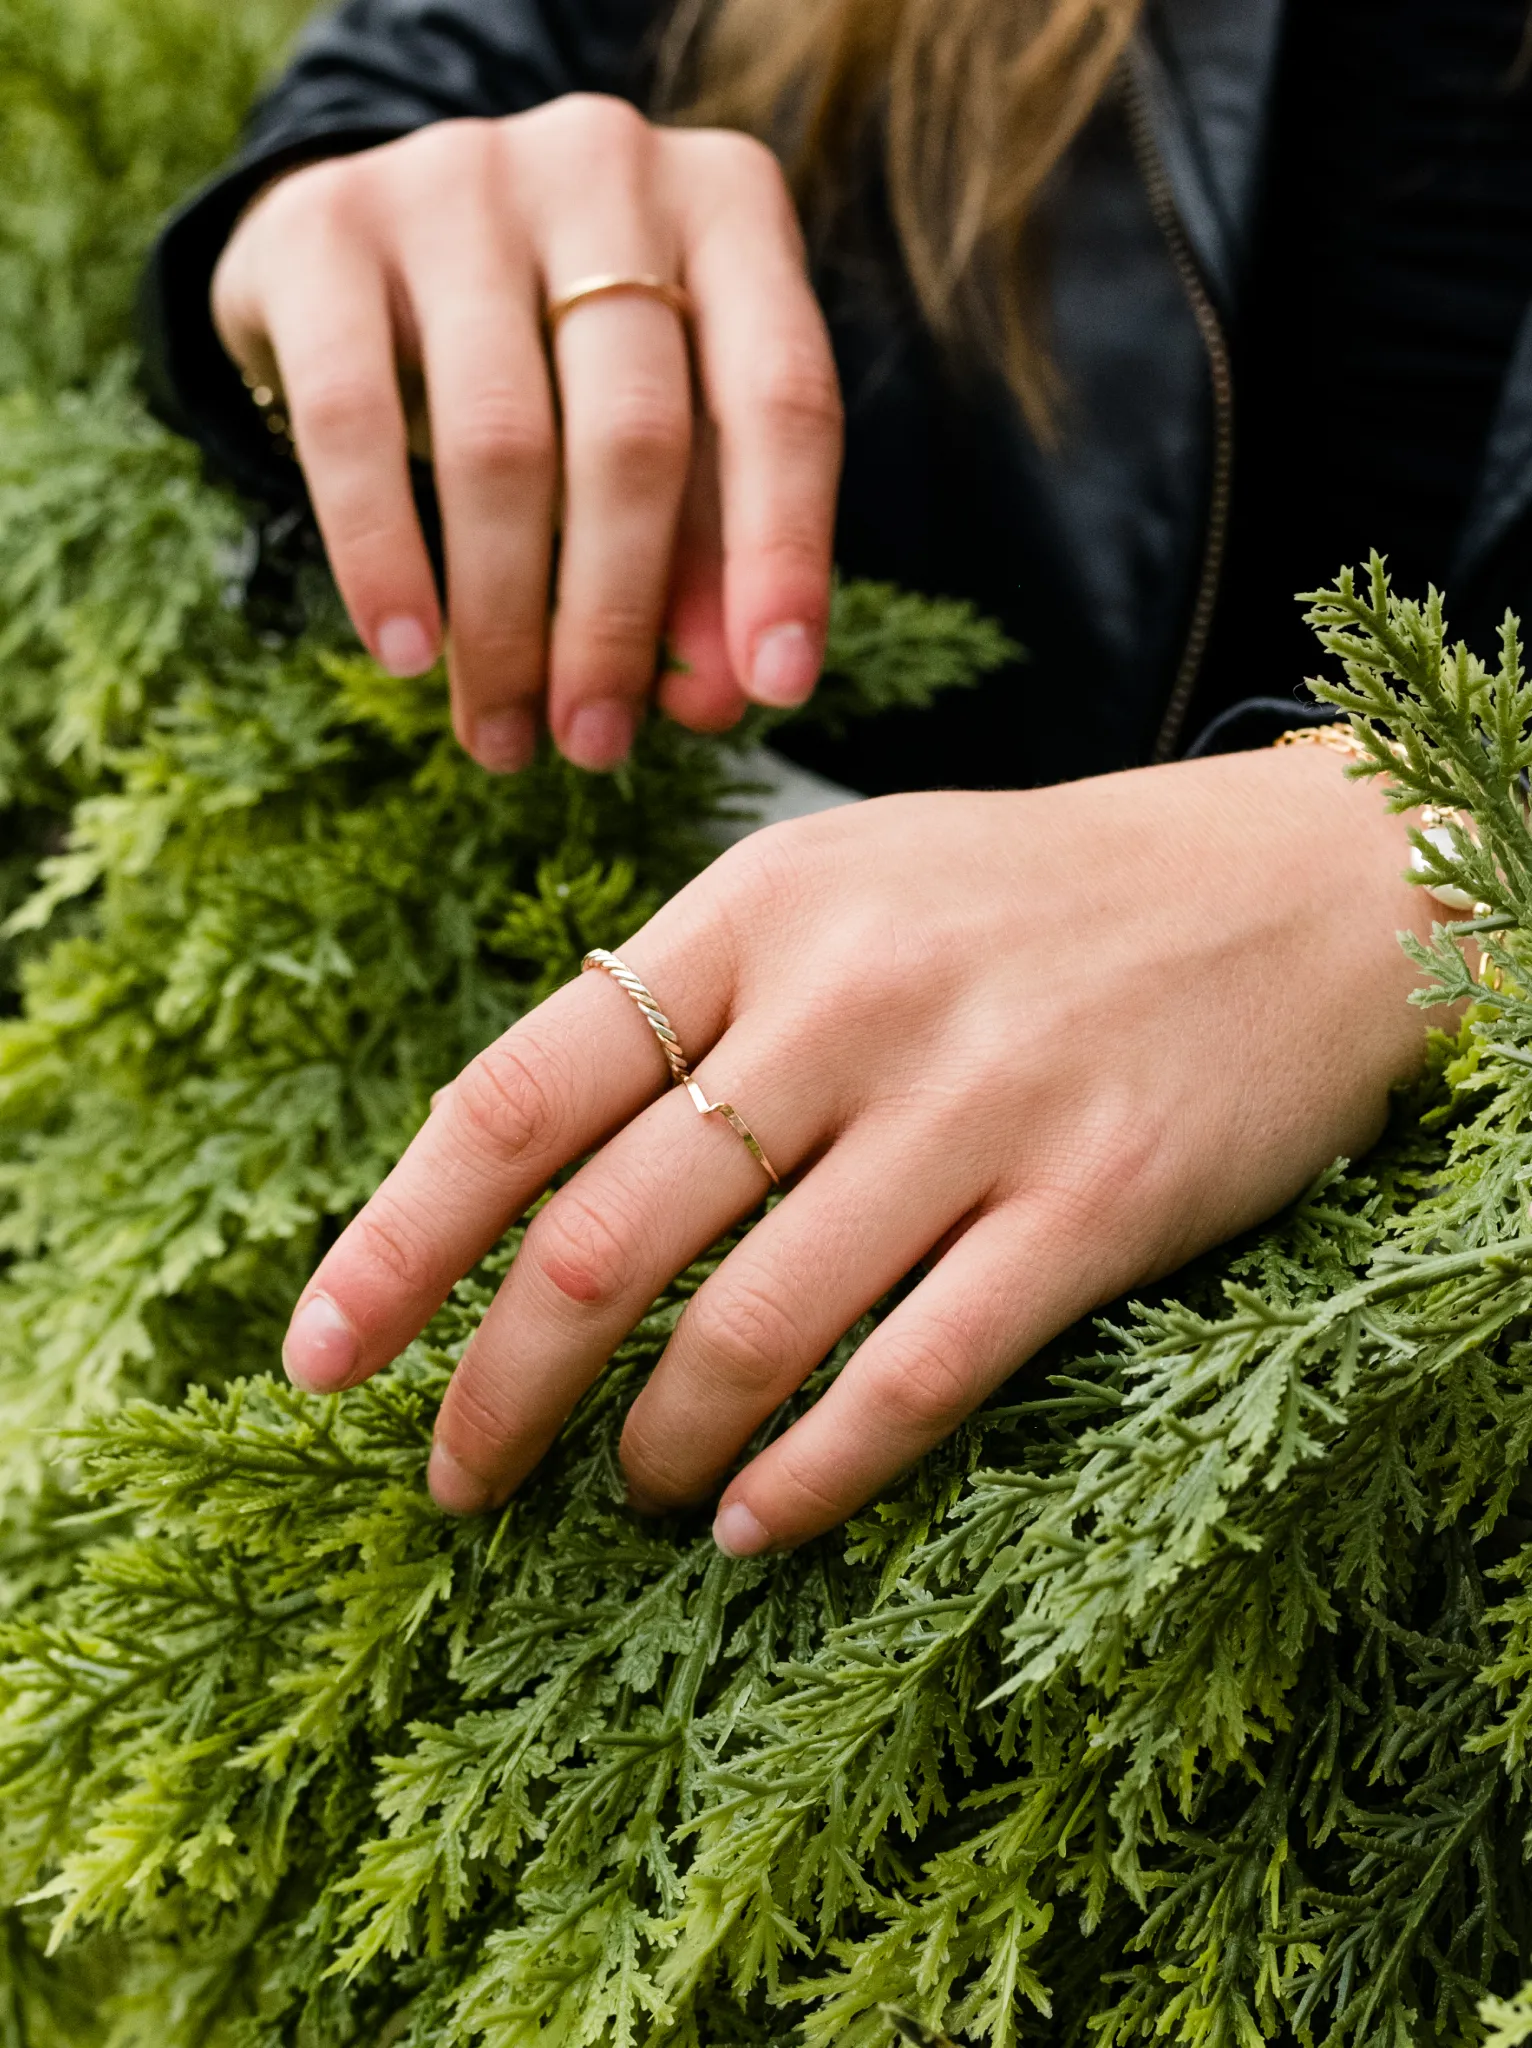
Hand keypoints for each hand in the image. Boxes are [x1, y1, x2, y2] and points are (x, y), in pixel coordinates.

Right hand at [211, 97, 842, 772]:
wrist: (370, 234)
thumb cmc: (557, 354)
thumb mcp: (660, 426)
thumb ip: (703, 542)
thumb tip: (721, 692)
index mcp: (728, 209)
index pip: (782, 397)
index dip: (782, 554)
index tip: (770, 690)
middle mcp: (603, 168)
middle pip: (635, 435)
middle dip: (617, 620)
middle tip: (596, 745)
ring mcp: (457, 180)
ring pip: (500, 444)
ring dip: (504, 621)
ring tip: (503, 734)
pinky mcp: (322, 226)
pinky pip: (353, 423)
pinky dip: (384, 558)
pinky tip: (409, 655)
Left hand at [280, 746, 1441, 1552]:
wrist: (1292, 887)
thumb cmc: (1036, 898)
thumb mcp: (845, 883)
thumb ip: (695, 995)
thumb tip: (532, 1154)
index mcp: (760, 911)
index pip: (518, 1094)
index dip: (395, 1243)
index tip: (317, 1362)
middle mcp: (851, 1002)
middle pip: (606, 1239)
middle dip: (500, 1390)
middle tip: (456, 1481)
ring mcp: (978, 1105)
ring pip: (751, 1330)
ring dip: (656, 1448)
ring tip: (628, 1494)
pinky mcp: (1098, 1205)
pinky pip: (916, 1376)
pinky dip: (814, 1474)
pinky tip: (758, 1520)